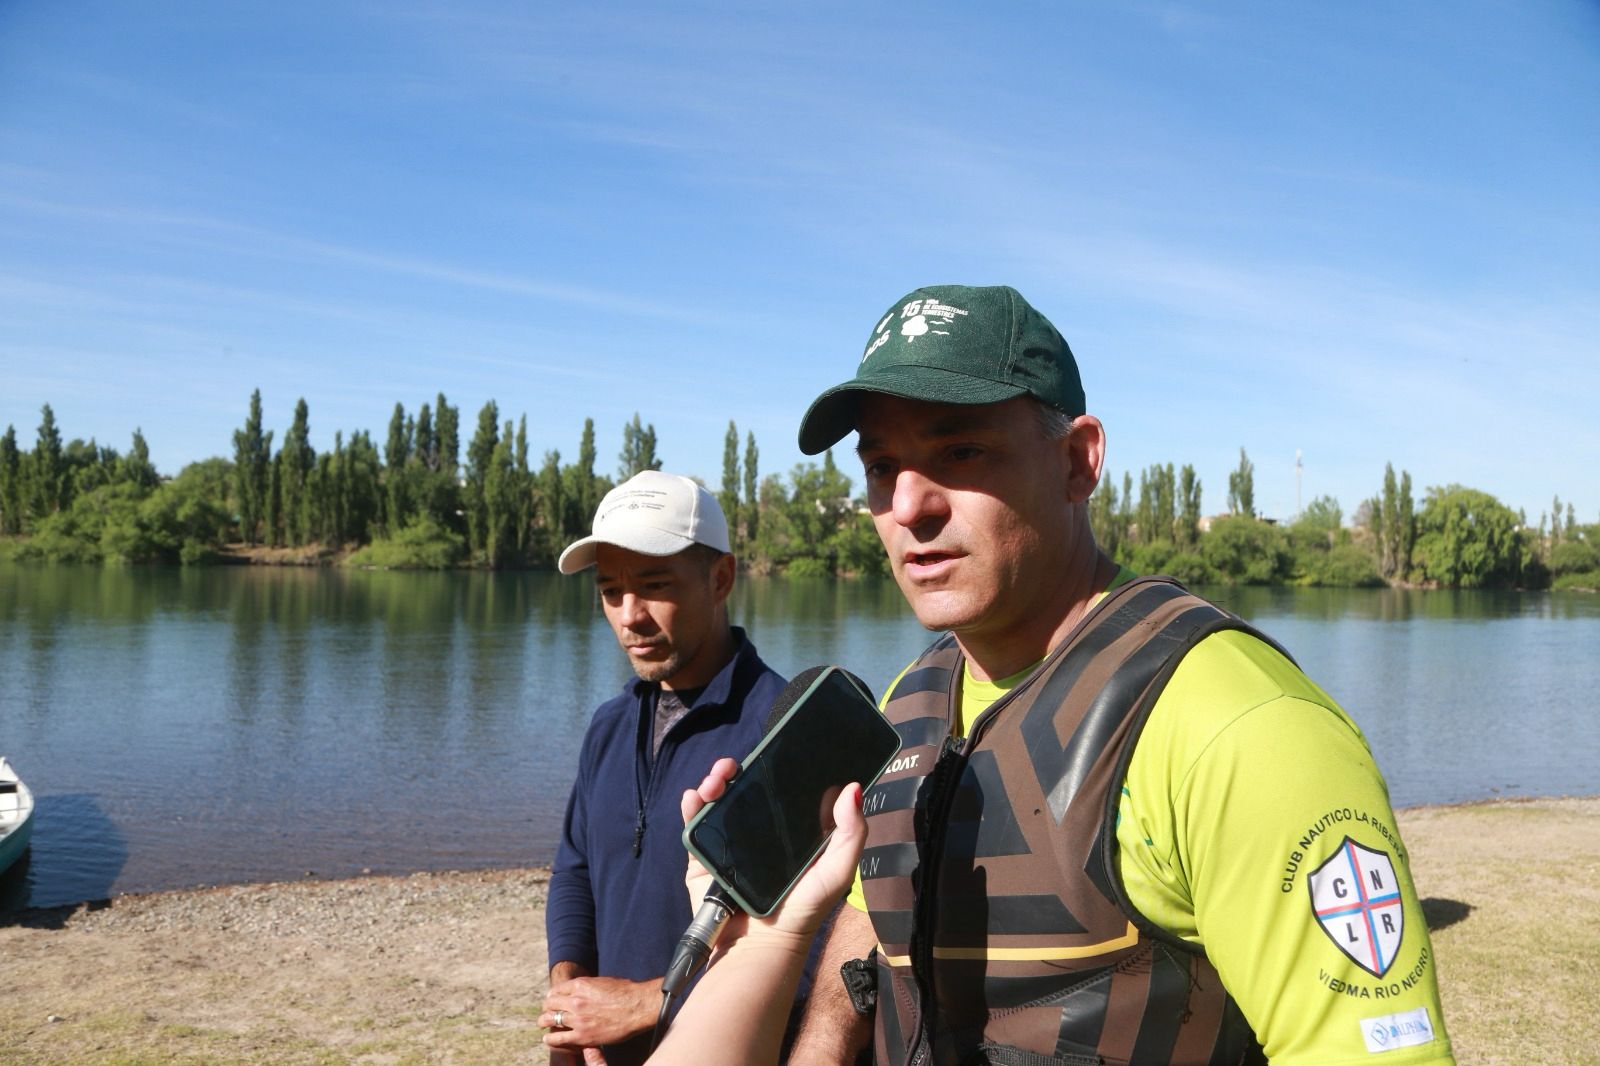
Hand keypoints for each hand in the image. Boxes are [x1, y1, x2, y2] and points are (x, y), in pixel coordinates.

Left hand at [540, 975, 660, 1051]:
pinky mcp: (582, 1035)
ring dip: (544, 1021)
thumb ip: (588, 986)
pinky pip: (559, 1038)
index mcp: (580, 985)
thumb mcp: (603, 982)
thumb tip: (582, 990)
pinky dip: (550, 1038)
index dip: (552, 996)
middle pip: (551, 1004)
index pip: (556, 990)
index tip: (553, 1000)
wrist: (637, 1007)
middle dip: (547, 1008)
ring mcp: (577, 1019)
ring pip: (551, 1019)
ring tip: (543, 1024)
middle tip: (546, 1012)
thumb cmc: (625, 992)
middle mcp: (575, 1000)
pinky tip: (548, 1038)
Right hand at [679, 757, 865, 940]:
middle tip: (732, 766)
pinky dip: (691, 809)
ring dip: (712, 784)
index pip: (777, 788)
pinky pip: (694, 829)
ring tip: (714, 781)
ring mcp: (728, 843)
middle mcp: (756, 832)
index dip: (771, 766)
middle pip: (742, 790)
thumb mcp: (837, 870)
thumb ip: (851, 833)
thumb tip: (853, 787)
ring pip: (717, 803)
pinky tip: (694, 797)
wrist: (761, 946)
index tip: (768, 752)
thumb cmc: (804, 909)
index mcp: (787, 830)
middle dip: (734, 771)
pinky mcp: (705, 859)